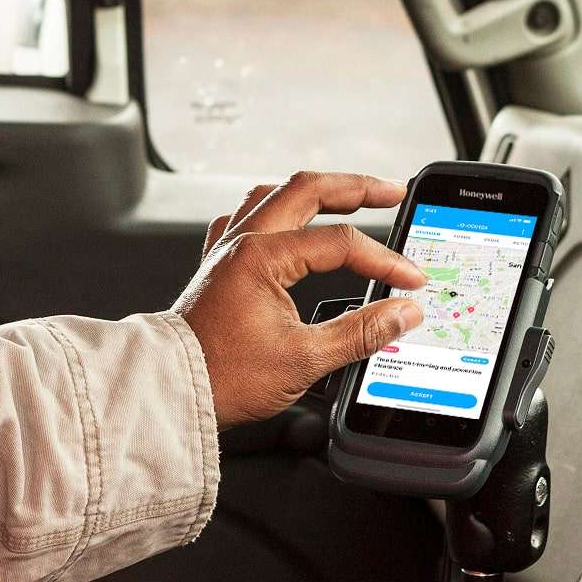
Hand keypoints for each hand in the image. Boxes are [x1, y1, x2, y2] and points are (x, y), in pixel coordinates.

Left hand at [173, 171, 426, 428]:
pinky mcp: (218, 267)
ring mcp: (226, 251)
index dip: (384, 260)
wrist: (172, 394)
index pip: (340, 243)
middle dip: (356, 187)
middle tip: (391, 192)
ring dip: (316, 191)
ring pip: (275, 195)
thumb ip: (362, 332)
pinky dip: (276, 212)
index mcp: (261, 256)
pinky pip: (247, 219)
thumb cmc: (224, 379)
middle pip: (307, 189)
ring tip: (347, 195)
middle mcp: (241, 242)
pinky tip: (287, 221)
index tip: (410, 281)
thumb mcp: (304, 359)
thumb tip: (404, 314)